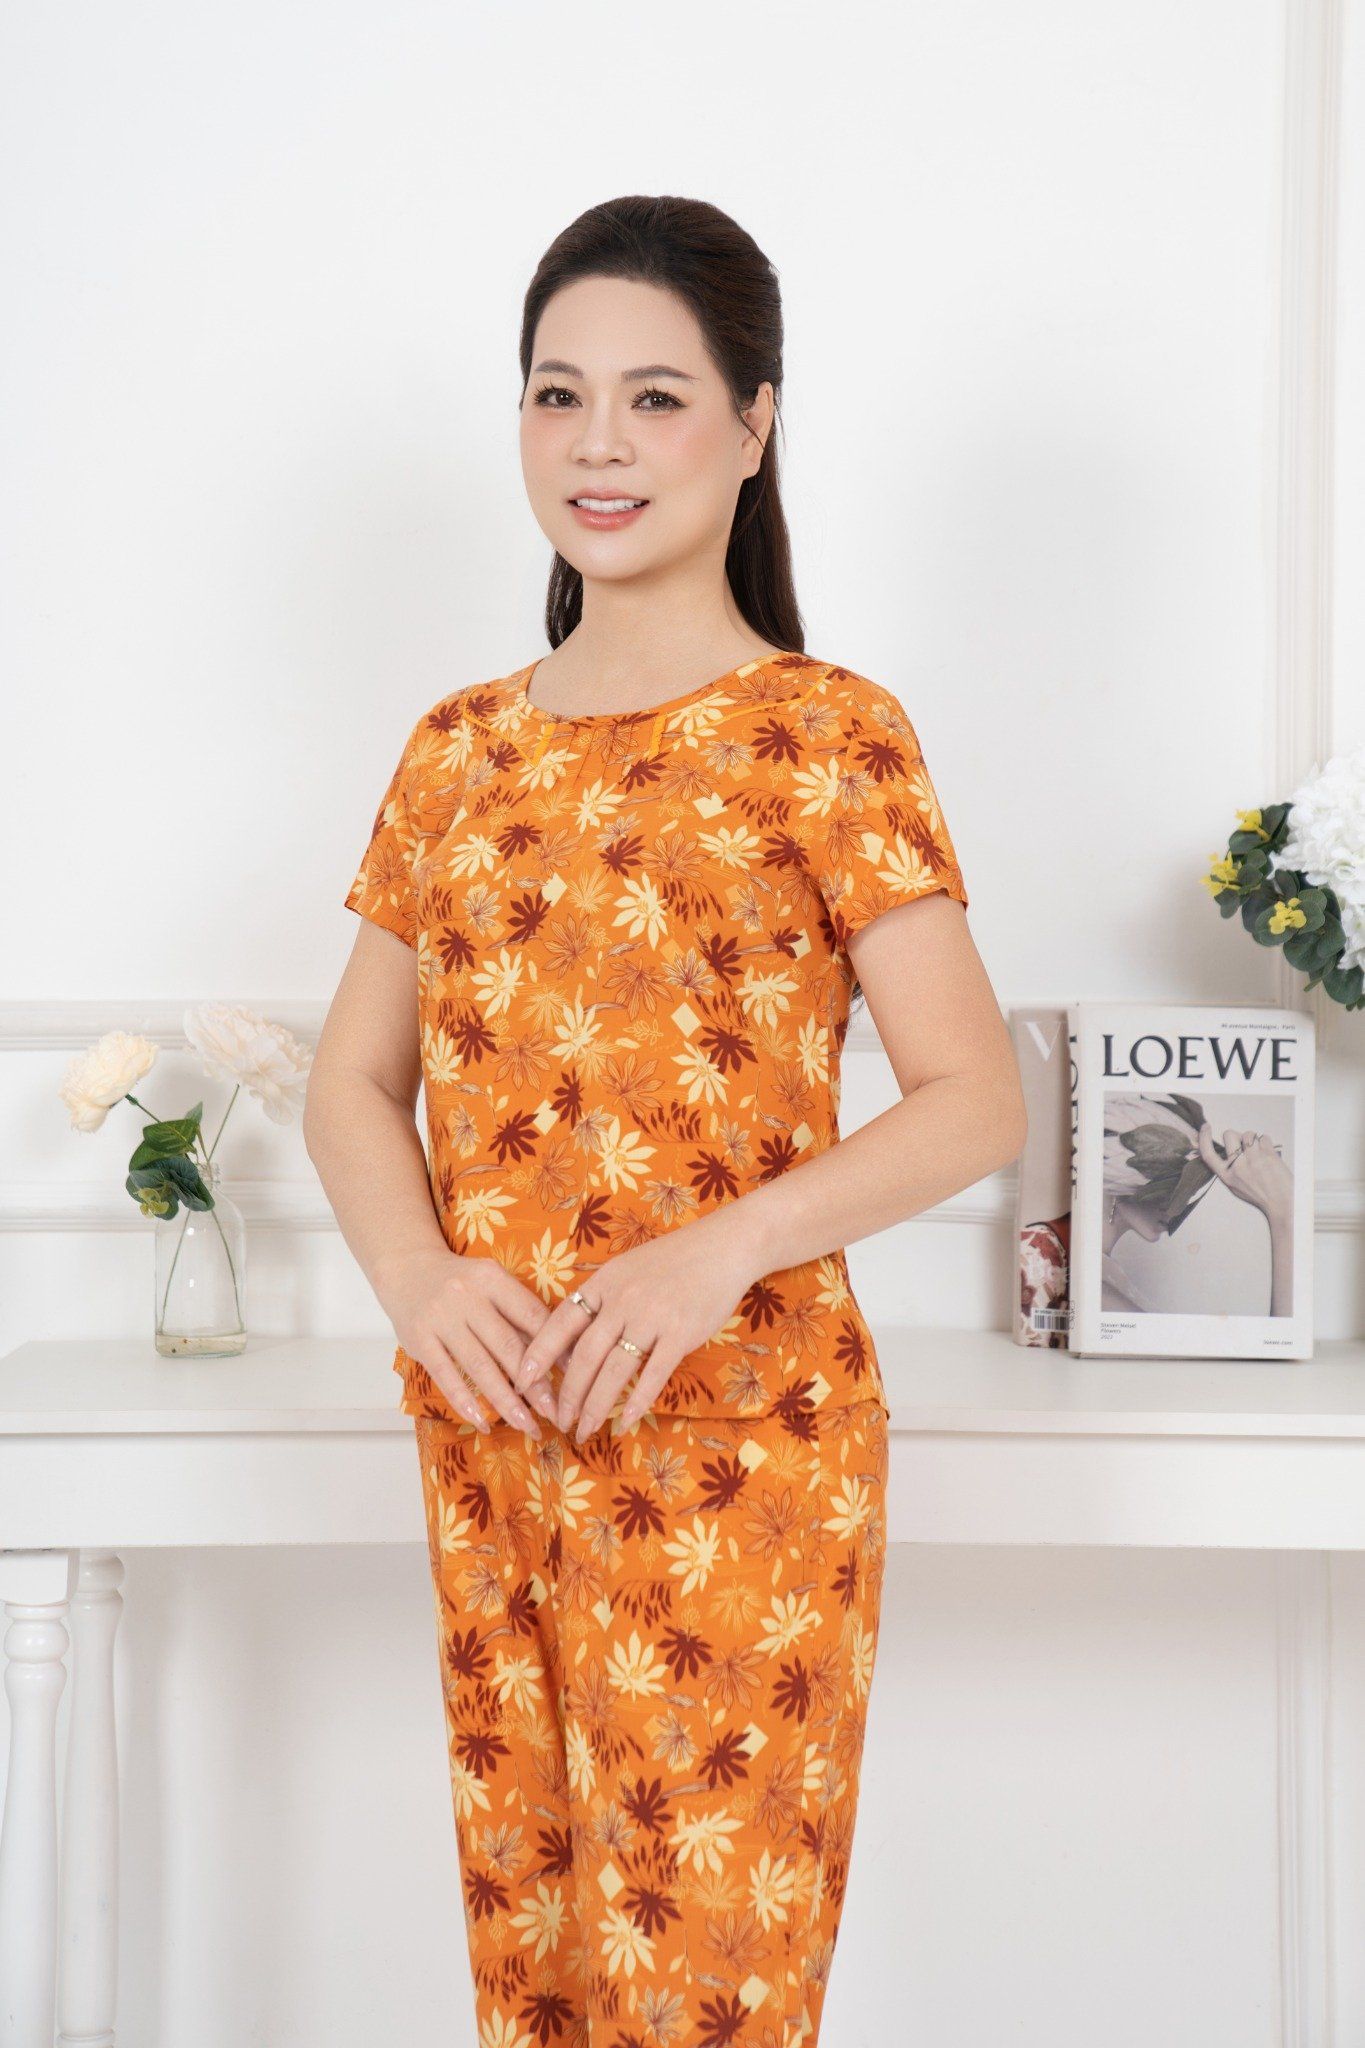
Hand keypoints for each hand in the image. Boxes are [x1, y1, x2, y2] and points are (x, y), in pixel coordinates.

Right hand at [373, 1247, 557, 1436]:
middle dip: (534, 1384)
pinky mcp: (419, 1339)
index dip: (553, 1348)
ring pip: (479, 1366)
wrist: (406, 1268)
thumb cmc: (460, 1282)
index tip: (573, 1377)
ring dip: (505, 1400)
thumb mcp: (491, 1283)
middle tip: (555, 1413)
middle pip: (508, 1346)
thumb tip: (560, 1353)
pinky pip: (445, 1375)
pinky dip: (465, 1401)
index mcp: (492, 1278)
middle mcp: (467, 1296)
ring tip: (525, 1424)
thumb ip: (518, 1313)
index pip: (531, 1316)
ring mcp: (441, 1318)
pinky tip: (482, 1421)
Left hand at [515, 1208, 769, 1439]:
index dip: (537, 1353)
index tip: (521, 1380)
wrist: (723, 1247)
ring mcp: (652, 1317)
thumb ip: (602, 1300)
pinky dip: (637, 1402)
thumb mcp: (627, 1269)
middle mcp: (622, 1299)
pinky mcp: (680, 1333)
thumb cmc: (673, 1260)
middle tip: (559, 1421)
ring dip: (596, 1406)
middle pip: (584, 1355)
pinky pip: (653, 1375)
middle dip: (567, 1394)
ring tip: (585, 1430)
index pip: (560, 1322)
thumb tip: (574, 1341)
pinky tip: (625, 1421)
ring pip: (614, 1371)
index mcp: (603, 1282)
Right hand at [1196, 1123, 1292, 1224]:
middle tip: (1244, 1146)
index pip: (1208, 1154)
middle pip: (1229, 1135)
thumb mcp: (1235, 1186)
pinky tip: (1268, 1154)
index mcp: (1227, 1176)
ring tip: (1259, 1152)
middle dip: (1236, 1136)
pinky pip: (1263, 1137)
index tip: (1206, 1127)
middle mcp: (1238, 1166)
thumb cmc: (1260, 1195)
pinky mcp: (1268, 1155)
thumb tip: (1225, 1150)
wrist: (1281, 1202)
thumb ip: (1228, 1169)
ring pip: (1248, 1133)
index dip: (1204, 1138)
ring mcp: (1253, 1159)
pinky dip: (1266, 1143)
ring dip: (1253, 1139)